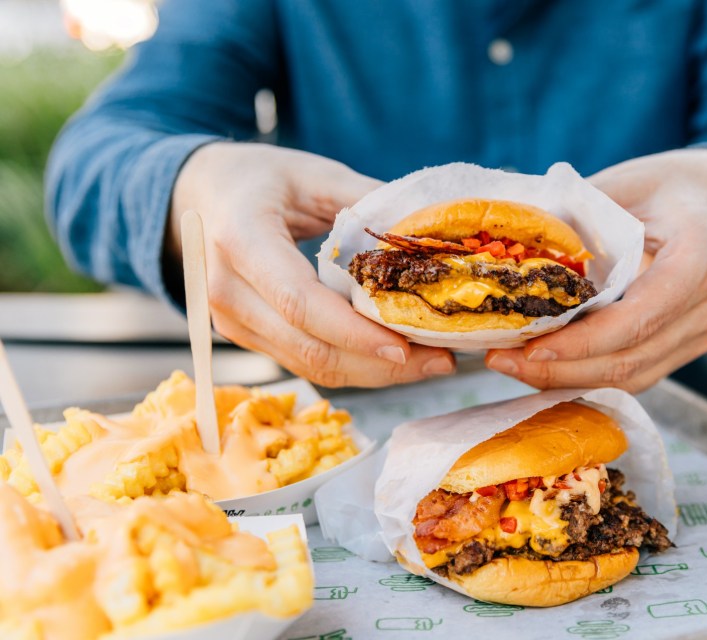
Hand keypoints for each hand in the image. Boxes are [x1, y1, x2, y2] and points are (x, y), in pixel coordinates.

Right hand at [167, 142, 455, 386]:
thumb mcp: (314, 174)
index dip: (354, 332)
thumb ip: (368, 202)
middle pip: (308, 347)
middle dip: (379, 364)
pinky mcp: (244, 336)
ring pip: (309, 365)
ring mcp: (229, 320)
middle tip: (440, 362)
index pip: (299, 303)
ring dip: (373, 373)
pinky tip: (395, 358)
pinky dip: (353, 365)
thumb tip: (430, 235)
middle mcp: (225, 290)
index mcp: (241, 238)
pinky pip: (303, 362)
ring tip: (429, 363)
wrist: (199, 193)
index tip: (406, 346)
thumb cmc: (260, 178)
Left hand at [485, 149, 706, 391]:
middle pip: (631, 358)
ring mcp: (701, 331)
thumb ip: (577, 218)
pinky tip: (544, 369)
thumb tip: (512, 249)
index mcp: (699, 255)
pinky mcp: (687, 346)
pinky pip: (635, 374)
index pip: (640, 315)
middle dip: (561, 368)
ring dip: (568, 379)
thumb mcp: (622, 184)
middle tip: (502, 361)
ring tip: (512, 367)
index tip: (533, 348)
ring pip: (631, 377)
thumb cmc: (667, 186)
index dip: (585, 341)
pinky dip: (587, 376)